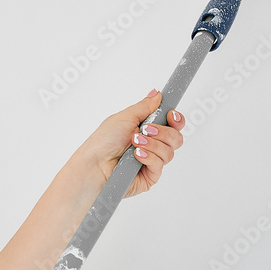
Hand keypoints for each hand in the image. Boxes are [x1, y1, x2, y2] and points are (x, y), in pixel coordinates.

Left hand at [68, 89, 184, 198]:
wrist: (94, 164)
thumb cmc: (103, 141)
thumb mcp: (125, 117)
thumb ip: (145, 106)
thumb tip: (157, 94)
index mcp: (147, 129)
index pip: (173, 124)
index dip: (176, 119)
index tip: (170, 115)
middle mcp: (152, 145)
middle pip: (176, 138)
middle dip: (163, 132)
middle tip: (146, 129)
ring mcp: (152, 161)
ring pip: (169, 151)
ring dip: (152, 144)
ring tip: (134, 143)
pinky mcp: (150, 176)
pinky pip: (160, 165)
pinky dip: (149, 157)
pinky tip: (136, 155)